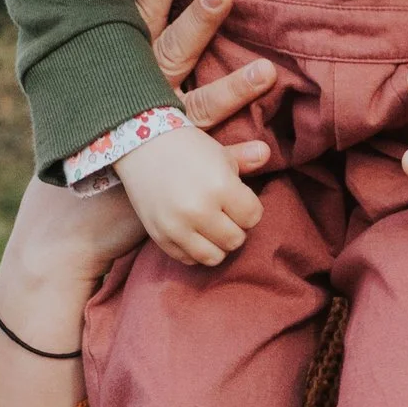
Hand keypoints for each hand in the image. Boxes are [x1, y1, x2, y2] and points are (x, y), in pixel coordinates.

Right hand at [0, 0, 277, 406]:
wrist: (68, 227)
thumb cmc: (88, 153)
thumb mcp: (99, 98)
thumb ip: (122, 60)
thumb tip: (129, 12)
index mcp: (122, 75)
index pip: (138, 18)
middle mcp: (138, 102)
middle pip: (170, 52)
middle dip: (197, 19)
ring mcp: (155, 141)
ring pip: (198, 108)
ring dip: (233, 89)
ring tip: (269, 71)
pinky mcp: (168, 180)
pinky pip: (208, 165)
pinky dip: (235, 159)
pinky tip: (263, 152)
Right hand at [119, 120, 264, 265]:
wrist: (140, 148)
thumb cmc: (186, 147)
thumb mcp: (219, 152)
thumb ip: (246, 159)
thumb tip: (267, 153)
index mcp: (220, 186)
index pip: (253, 217)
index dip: (248, 209)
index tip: (238, 200)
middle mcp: (199, 210)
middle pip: (236, 240)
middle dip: (235, 227)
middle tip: (224, 214)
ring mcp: (178, 227)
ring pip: (214, 257)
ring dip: (217, 244)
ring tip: (211, 226)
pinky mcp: (160, 237)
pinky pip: (188, 259)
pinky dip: (194, 250)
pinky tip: (193, 232)